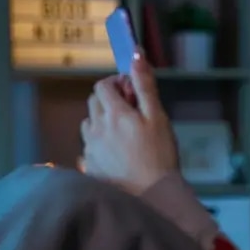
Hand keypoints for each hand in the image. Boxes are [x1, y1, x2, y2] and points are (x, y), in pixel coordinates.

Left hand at [80, 52, 178, 194]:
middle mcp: (96, 128)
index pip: (103, 86)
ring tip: (124, 137)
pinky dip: (100, 145)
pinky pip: (89, 148)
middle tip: (132, 114)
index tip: (133, 93)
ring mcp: (90, 149)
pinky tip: (118, 156)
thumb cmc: (160, 155)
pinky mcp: (89, 167)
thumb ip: (145, 86)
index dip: (117, 84)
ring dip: (102, 123)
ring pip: (89, 125)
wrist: (152, 196)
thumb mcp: (158, 117)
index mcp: (113, 113)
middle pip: (94, 103)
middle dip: (109, 101)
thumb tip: (136, 54)